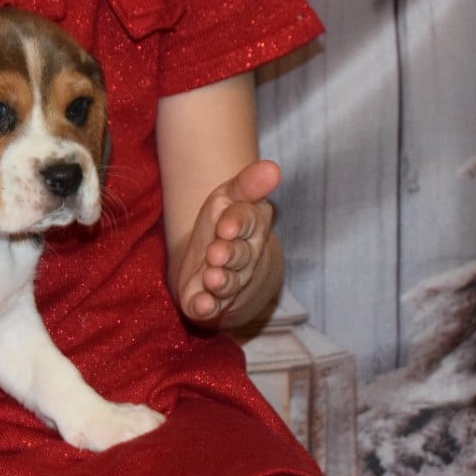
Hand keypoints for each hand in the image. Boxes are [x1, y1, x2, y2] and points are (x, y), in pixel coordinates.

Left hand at [173, 160, 280, 325]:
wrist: (214, 261)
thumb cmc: (223, 222)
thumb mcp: (231, 196)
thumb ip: (249, 183)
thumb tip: (273, 167)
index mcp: (250, 227)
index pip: (248, 222)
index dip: (237, 224)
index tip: (226, 224)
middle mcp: (243, 258)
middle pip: (240, 256)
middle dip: (229, 254)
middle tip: (217, 252)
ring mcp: (227, 281)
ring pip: (228, 283)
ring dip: (221, 282)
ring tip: (211, 277)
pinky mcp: (208, 301)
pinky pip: (209, 307)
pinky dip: (206, 308)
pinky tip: (202, 305)